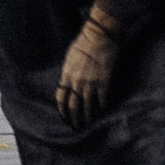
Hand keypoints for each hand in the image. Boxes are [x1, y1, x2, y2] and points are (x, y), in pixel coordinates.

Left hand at [55, 11, 118, 129]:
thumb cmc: (83, 44)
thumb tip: (69, 84)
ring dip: (88, 118)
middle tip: (76, 127)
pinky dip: (102, 109)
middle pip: (73, 106)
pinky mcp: (104, 83)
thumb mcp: (69, 58)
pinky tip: (102, 114)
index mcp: (66, 75)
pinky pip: (102, 101)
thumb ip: (68, 73)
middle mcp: (77, 82)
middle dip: (74, 119)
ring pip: (88, 107)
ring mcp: (90, 84)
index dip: (62, 110)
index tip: (64, 118)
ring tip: (88, 125)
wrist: (99, 37)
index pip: (61, 98)